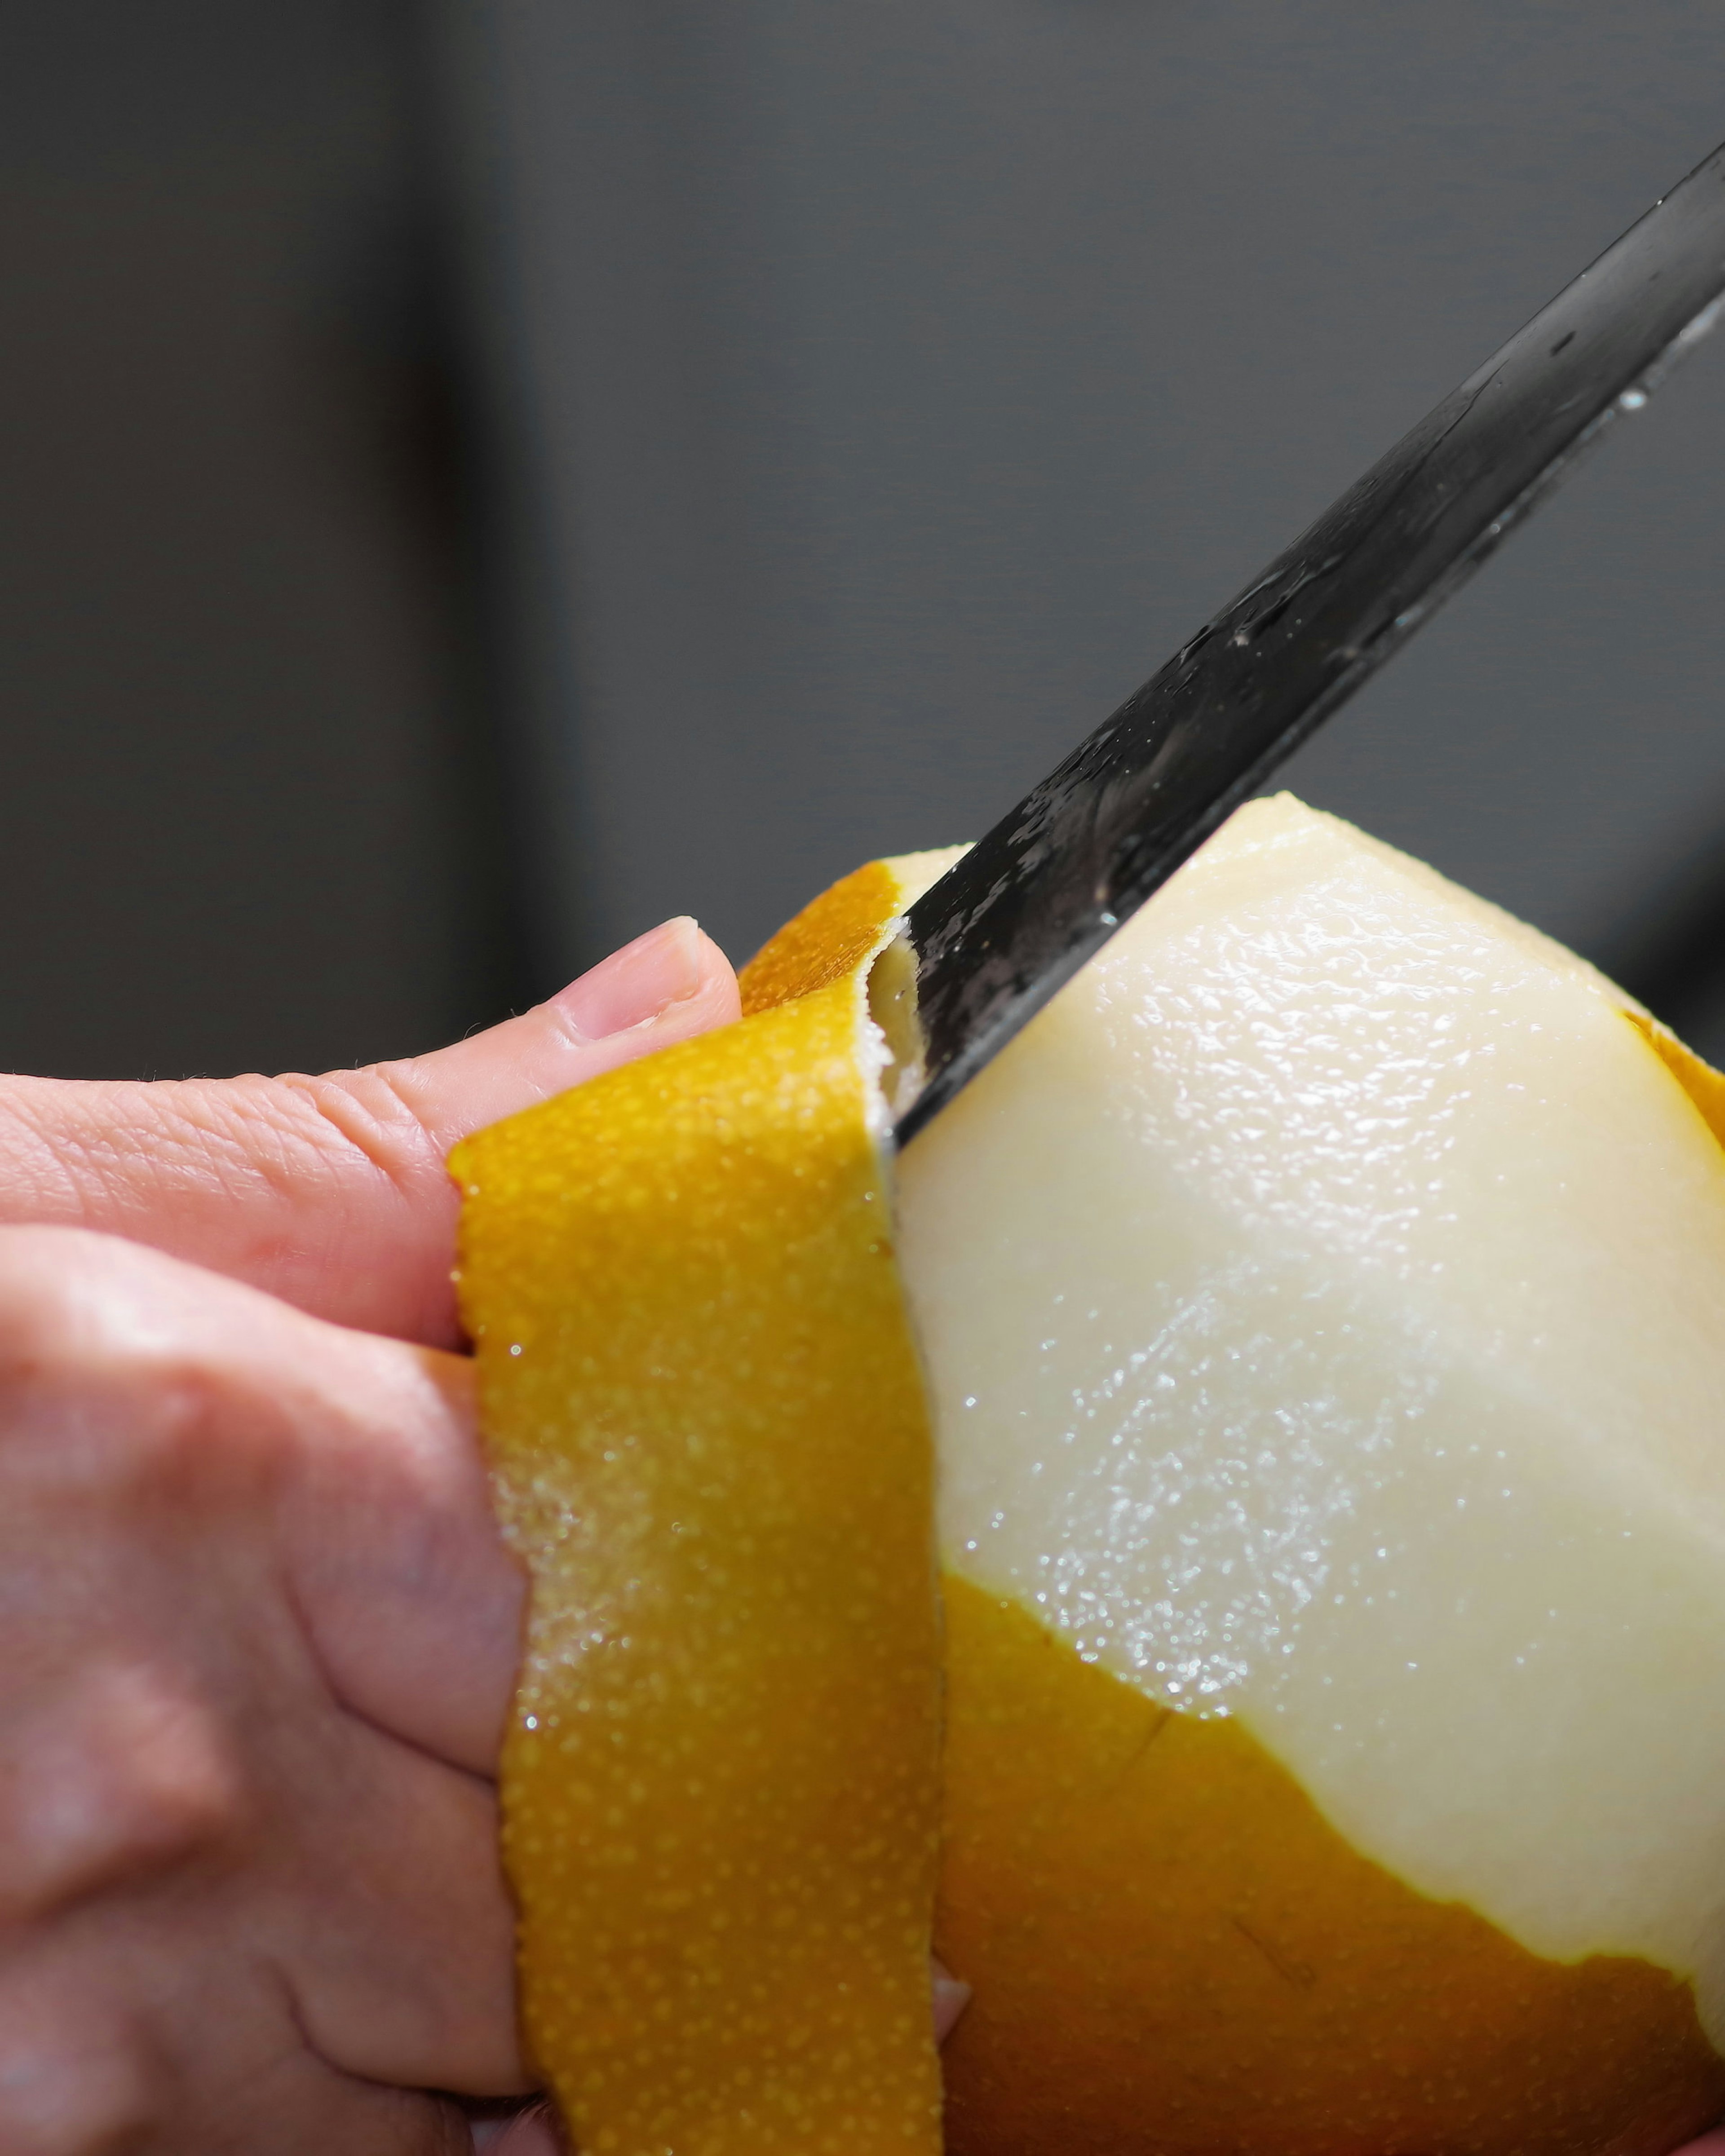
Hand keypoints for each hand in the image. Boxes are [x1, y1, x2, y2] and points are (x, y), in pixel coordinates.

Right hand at [0, 921, 740, 2152]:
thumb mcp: (40, 1217)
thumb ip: (398, 1156)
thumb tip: (683, 1016)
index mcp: (196, 1453)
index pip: (656, 1548)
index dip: (795, 1598)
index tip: (872, 1643)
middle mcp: (154, 1755)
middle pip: (628, 1822)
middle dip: (751, 1819)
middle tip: (842, 1813)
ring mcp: (90, 2011)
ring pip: (536, 2050)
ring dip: (635, 1993)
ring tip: (687, 1930)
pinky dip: (497, 2131)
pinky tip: (502, 2056)